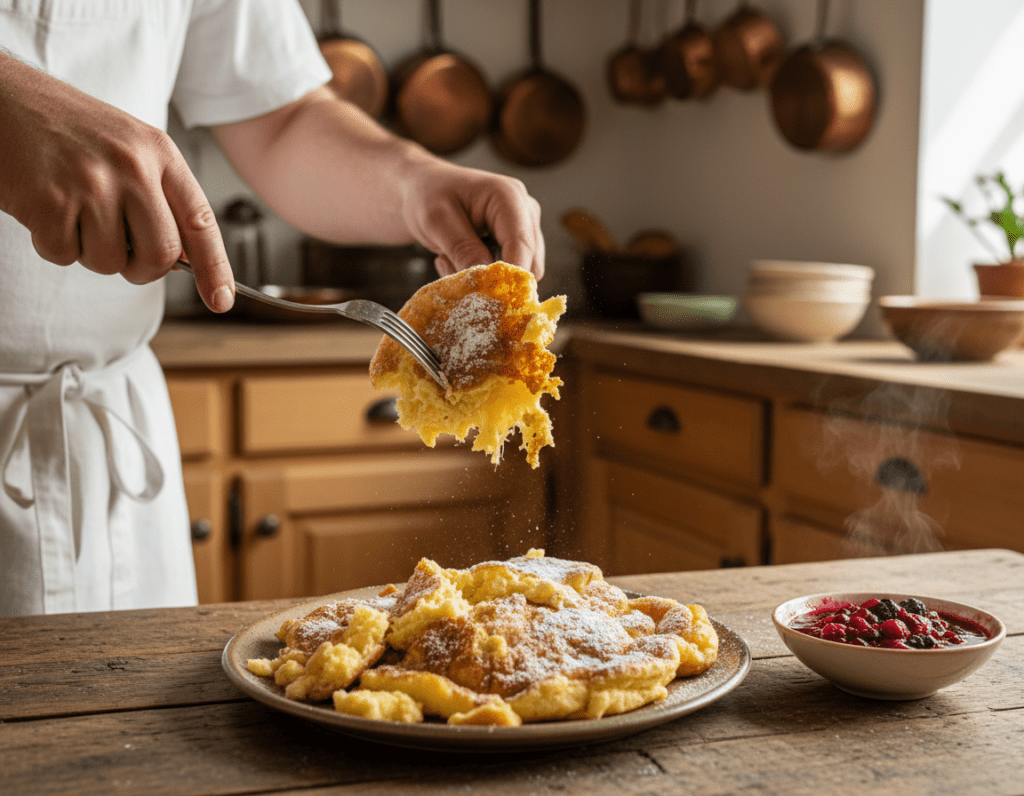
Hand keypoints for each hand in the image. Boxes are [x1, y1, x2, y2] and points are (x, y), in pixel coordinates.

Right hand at [0, 53, 234, 311]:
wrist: (3, 97)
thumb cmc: (69, 127)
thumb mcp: (130, 147)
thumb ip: (161, 195)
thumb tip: (185, 257)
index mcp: (159, 153)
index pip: (200, 222)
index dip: (215, 268)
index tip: (221, 300)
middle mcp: (131, 167)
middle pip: (159, 255)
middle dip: (142, 269)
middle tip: (122, 252)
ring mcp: (90, 184)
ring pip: (110, 262)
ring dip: (91, 252)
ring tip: (74, 212)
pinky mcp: (49, 201)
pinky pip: (65, 255)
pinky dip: (54, 244)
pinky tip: (46, 208)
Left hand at [212, 89, 544, 281]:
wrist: (415, 189)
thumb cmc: (424, 196)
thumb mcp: (436, 222)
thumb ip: (464, 249)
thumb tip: (486, 281)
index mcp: (510, 198)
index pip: (522, 249)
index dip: (509, 280)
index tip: (489, 303)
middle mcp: (525, 211)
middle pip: (527, 265)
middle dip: (492, 278)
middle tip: (449, 267)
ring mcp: (523, 227)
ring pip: (518, 273)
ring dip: (483, 277)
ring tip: (447, 258)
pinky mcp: (515, 242)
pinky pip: (507, 272)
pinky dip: (480, 273)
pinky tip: (453, 258)